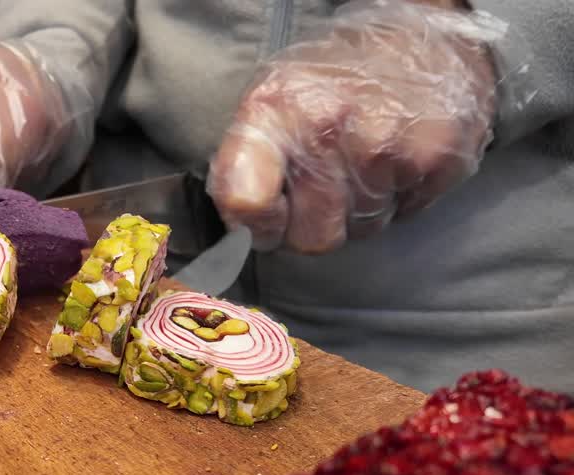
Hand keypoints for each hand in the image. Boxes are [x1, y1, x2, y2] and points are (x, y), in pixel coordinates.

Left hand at [208, 0, 501, 252]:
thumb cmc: (334, 76)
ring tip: (364, 159)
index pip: (247, 202)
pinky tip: (397, 157)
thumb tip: (240, 231)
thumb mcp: (269, 99)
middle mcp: (329, 128)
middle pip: (312, 239)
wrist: (419, 33)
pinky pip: (406, 215)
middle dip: (314, 224)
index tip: (264, 217)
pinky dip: (401, 196)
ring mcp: (387, 145)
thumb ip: (243, 164)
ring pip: (362, 231)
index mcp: (275, 110)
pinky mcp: (437, 158)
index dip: (256, 226)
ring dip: (360, 209)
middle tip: (324, 182)